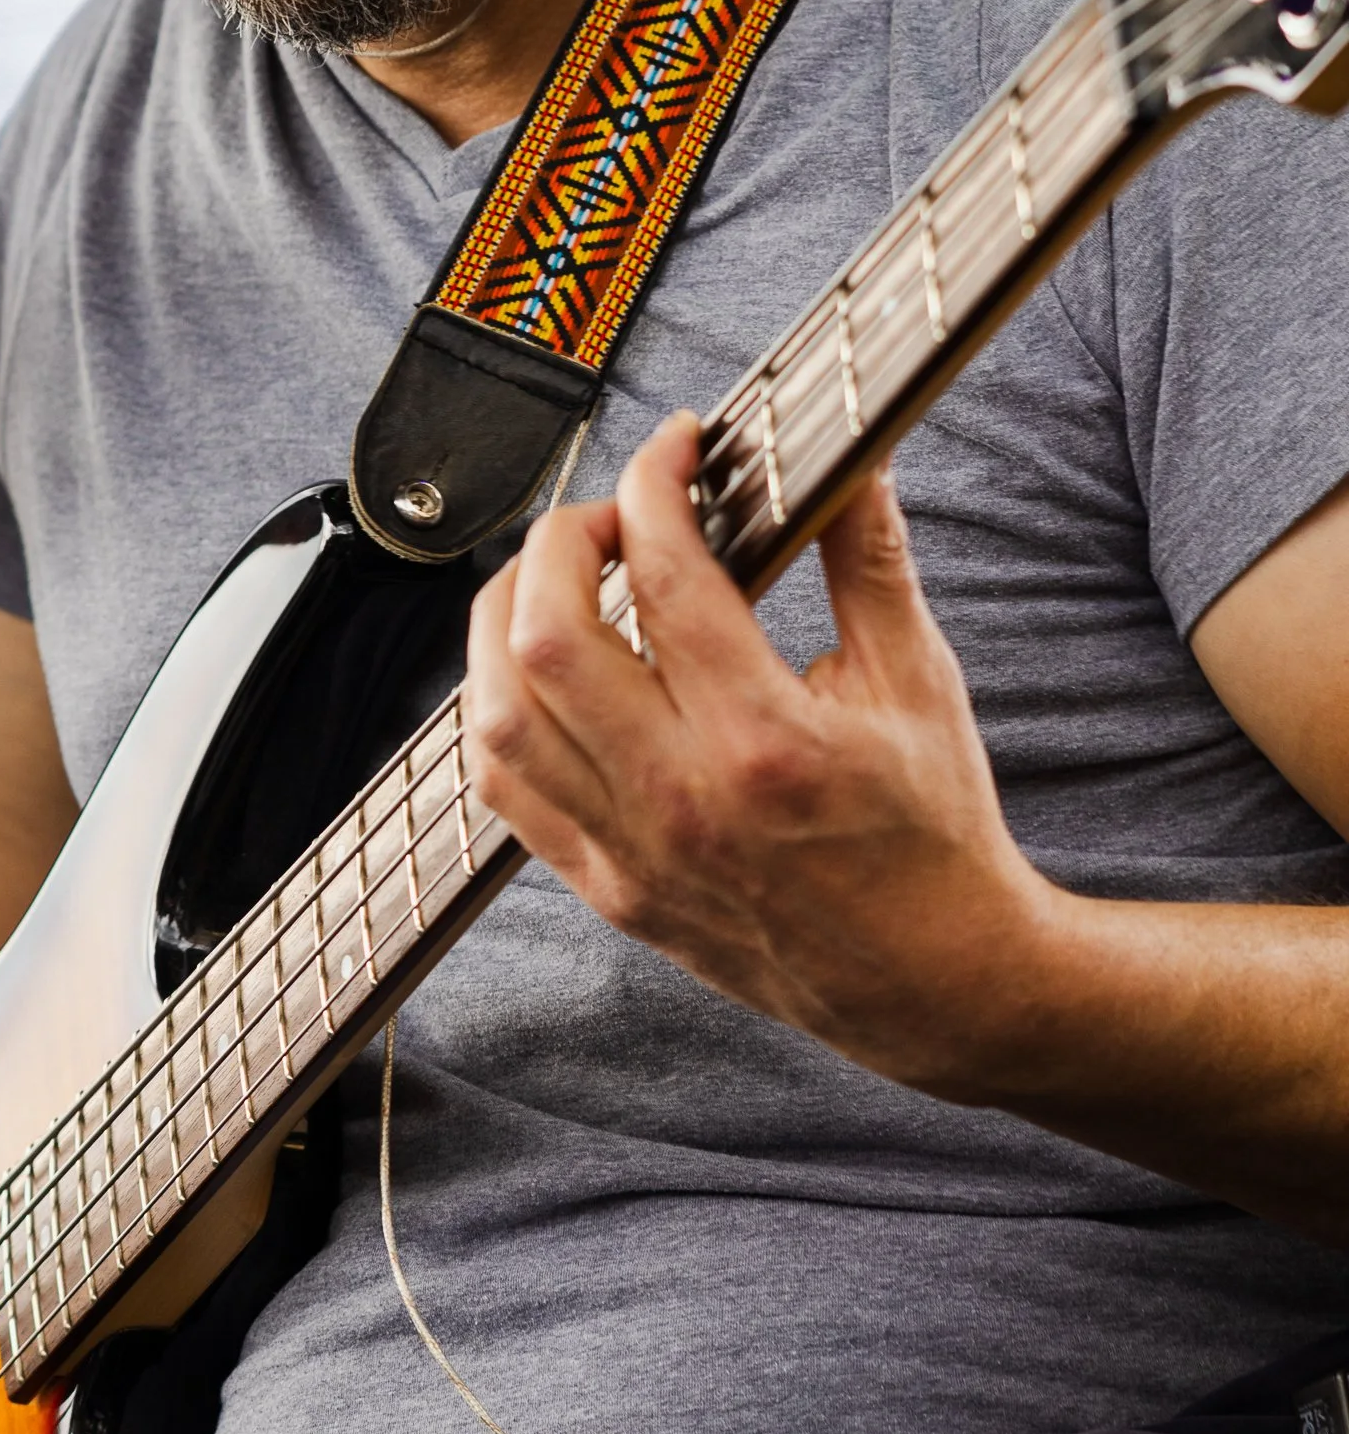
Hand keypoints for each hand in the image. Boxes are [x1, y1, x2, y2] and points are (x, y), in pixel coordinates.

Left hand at [463, 412, 1055, 1095]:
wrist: (934, 982)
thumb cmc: (932, 830)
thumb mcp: (919, 680)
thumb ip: (869, 557)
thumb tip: (851, 455)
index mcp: (768, 742)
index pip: (666, 580)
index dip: (653, 486)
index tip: (674, 451)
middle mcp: (683, 800)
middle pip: (548, 639)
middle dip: (560, 542)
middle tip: (610, 518)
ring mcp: (632, 852)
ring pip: (498, 714)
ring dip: (507, 621)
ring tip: (560, 582)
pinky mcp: (608, 888)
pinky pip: (503, 788)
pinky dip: (498, 708)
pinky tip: (540, 670)